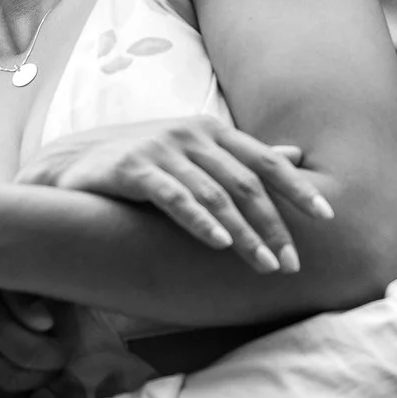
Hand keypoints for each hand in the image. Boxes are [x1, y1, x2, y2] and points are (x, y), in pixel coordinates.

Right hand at [0, 279, 66, 397]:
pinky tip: (1, 382)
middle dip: (41, 378)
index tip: (62, 351)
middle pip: (10, 377)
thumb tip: (47, 325)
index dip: (53, 357)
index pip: (27, 350)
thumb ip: (13, 291)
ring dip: (17, 390)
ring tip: (34, 377)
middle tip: (54, 369)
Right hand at [17, 117, 332, 272]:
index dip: (298, 189)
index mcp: (212, 131)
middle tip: (292, 264)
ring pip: (215, 195)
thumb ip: (243, 158)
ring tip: (264, 266)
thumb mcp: (195, 154)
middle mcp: (191, 135)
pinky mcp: (131, 167)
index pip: (266, 161)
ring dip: (244, 233)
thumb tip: (297, 155)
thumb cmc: (141, 163)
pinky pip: (173, 197)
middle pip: (246, 183)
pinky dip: (199, 221)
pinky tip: (219, 244)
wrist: (68, 164)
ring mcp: (161, 149)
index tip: (328, 219)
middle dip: (273, 226)